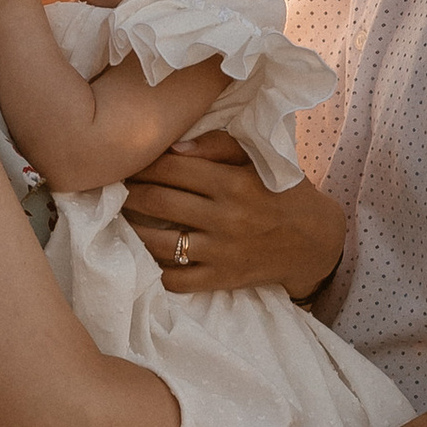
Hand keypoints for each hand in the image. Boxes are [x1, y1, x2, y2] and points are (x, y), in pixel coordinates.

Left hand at [123, 133, 345, 298]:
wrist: (315, 242)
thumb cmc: (283, 192)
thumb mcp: (261, 160)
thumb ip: (220, 145)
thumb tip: (175, 146)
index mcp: (233, 182)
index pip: (172, 167)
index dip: (142, 162)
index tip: (126, 159)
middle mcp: (225, 217)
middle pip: (158, 201)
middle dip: (128, 190)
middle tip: (111, 185)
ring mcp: (221, 252)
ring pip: (159, 242)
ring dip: (130, 229)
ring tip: (116, 217)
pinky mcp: (221, 279)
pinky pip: (176, 280)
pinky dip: (153, 271)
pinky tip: (138, 256)